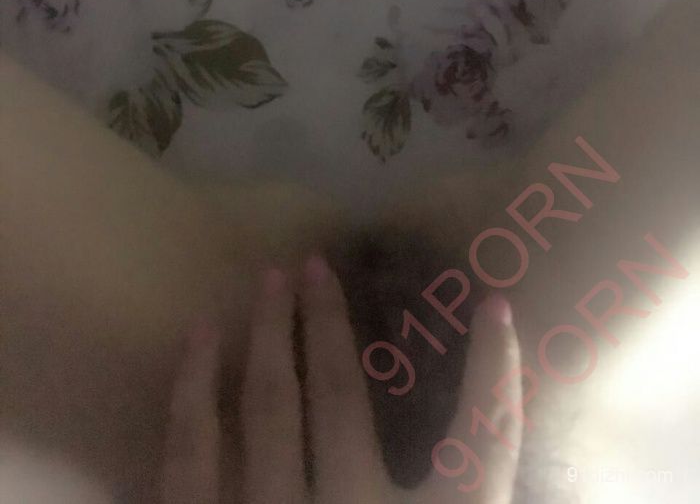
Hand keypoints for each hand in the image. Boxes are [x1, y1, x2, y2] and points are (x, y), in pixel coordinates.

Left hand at [160, 256, 521, 502]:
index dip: (498, 374)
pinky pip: (190, 455)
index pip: (485, 445)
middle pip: (342, 401)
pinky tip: (201, 336)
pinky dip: (194, 389)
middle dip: (331, 325)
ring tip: (272, 277)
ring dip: (271, 334)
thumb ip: (458, 474)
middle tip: (319, 264)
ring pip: (267, 409)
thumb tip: (474, 425)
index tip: (498, 307)